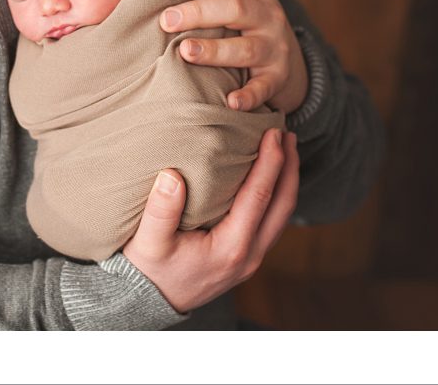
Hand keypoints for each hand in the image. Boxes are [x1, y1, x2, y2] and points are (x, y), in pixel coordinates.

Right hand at [121, 128, 298, 313]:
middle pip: (283, 205)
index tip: (274, 133)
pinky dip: (275, 195)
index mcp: (231, 247)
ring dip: (286, 181)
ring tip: (284, 150)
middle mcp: (249, 255)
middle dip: (289, 167)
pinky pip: (271, 222)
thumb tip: (172, 174)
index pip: (259, 196)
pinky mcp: (246, 258)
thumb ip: (160, 210)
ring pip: (281, 215)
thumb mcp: (147, 243)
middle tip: (288, 134)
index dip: (270, 162)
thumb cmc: (148, 271)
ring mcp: (251, 259)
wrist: (148, 303)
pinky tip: (268, 178)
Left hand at [161, 0, 307, 113]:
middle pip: (236, 8)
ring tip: (185, 52)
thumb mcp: (235, 3)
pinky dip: (249, 95)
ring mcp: (275, 47)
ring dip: (215, 50)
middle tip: (167, 21)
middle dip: (199, 13)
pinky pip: (264, 87)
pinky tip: (230, 102)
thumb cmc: (243, 27)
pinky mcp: (277, 77)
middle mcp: (268, 16)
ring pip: (246, 48)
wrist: (288, 60)